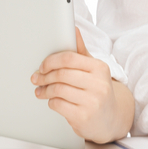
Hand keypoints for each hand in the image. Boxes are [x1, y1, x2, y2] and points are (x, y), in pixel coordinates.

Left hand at [31, 28, 133, 143]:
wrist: (110, 118)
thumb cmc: (98, 90)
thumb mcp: (93, 70)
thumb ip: (81, 51)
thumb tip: (74, 29)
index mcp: (100, 68)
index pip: (70, 58)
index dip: (51, 61)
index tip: (43, 66)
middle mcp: (99, 84)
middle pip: (62, 74)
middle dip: (45, 76)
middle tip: (36, 78)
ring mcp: (92, 101)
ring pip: (58, 90)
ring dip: (45, 90)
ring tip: (40, 90)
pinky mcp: (84, 117)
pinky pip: (59, 105)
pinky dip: (51, 102)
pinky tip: (52, 100)